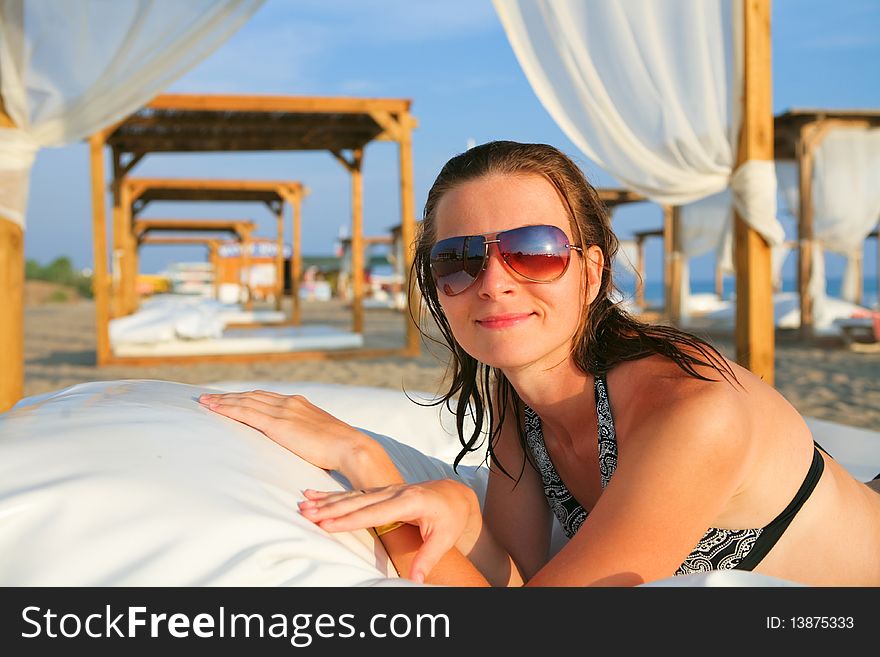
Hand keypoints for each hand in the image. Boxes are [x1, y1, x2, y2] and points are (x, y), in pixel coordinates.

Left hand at [198, 390, 368, 473]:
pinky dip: (228, 409)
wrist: (351, 447)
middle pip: (252, 396)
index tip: (231, 398)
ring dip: (223, 401)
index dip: (247, 397)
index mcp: (301, 404)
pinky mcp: (278, 424)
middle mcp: (290, 403)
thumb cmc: (341, 450)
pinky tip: (214, 409)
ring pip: (245, 401)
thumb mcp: (320, 437)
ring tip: (205, 401)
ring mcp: (284, 411)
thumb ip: (307, 436)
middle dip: (230, 396)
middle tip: (209, 397)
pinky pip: (246, 413)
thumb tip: (303, 445)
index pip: (266, 397)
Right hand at [298, 479, 482, 582]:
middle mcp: (395, 492)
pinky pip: (354, 493)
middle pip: (357, 501)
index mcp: (410, 501)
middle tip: (305, 512)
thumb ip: (427, 559)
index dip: (349, 519)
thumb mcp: (444, 538)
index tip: (326, 524)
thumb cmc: (450, 516)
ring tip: (303, 502)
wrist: (455, 494)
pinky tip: (314, 494)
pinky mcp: (381, 491)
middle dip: (330, 508)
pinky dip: (333, 495)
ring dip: (326, 500)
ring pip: (352, 495)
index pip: (374, 512)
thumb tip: (415, 582)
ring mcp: (386, 490)